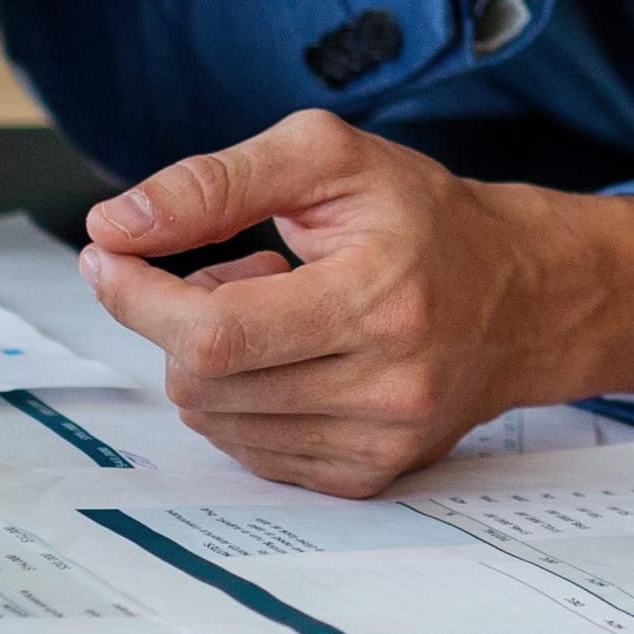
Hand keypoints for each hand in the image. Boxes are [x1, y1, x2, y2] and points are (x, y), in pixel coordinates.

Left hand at [79, 109, 633, 494]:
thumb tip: (115, 227)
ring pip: (215, 421)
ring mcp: (380, 440)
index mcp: (378, 297)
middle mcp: (386, 384)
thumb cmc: (422, 217)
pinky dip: (242, 401)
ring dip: (214, 360)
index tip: (109, 256)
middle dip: (180, 319)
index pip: (214, 331)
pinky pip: (248, 452)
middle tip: (238, 268)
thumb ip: (213, 183)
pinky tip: (293, 357)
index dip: (139, 297)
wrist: (523, 294)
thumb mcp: (325, 158)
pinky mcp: (370, 476)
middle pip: (203, 382)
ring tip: (279, 311)